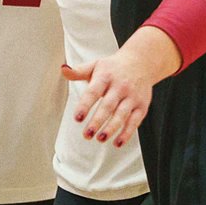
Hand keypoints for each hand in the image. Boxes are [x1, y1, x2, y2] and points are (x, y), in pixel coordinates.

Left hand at [62, 29, 176, 148]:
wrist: (142, 62)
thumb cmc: (113, 68)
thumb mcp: (95, 65)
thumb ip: (78, 71)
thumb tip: (63, 69)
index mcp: (106, 77)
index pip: (93, 92)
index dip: (85, 105)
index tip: (77, 118)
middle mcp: (120, 86)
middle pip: (108, 106)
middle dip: (97, 121)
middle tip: (87, 134)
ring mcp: (132, 97)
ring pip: (121, 115)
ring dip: (111, 129)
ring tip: (100, 139)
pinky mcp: (141, 106)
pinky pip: (135, 121)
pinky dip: (127, 133)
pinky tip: (117, 143)